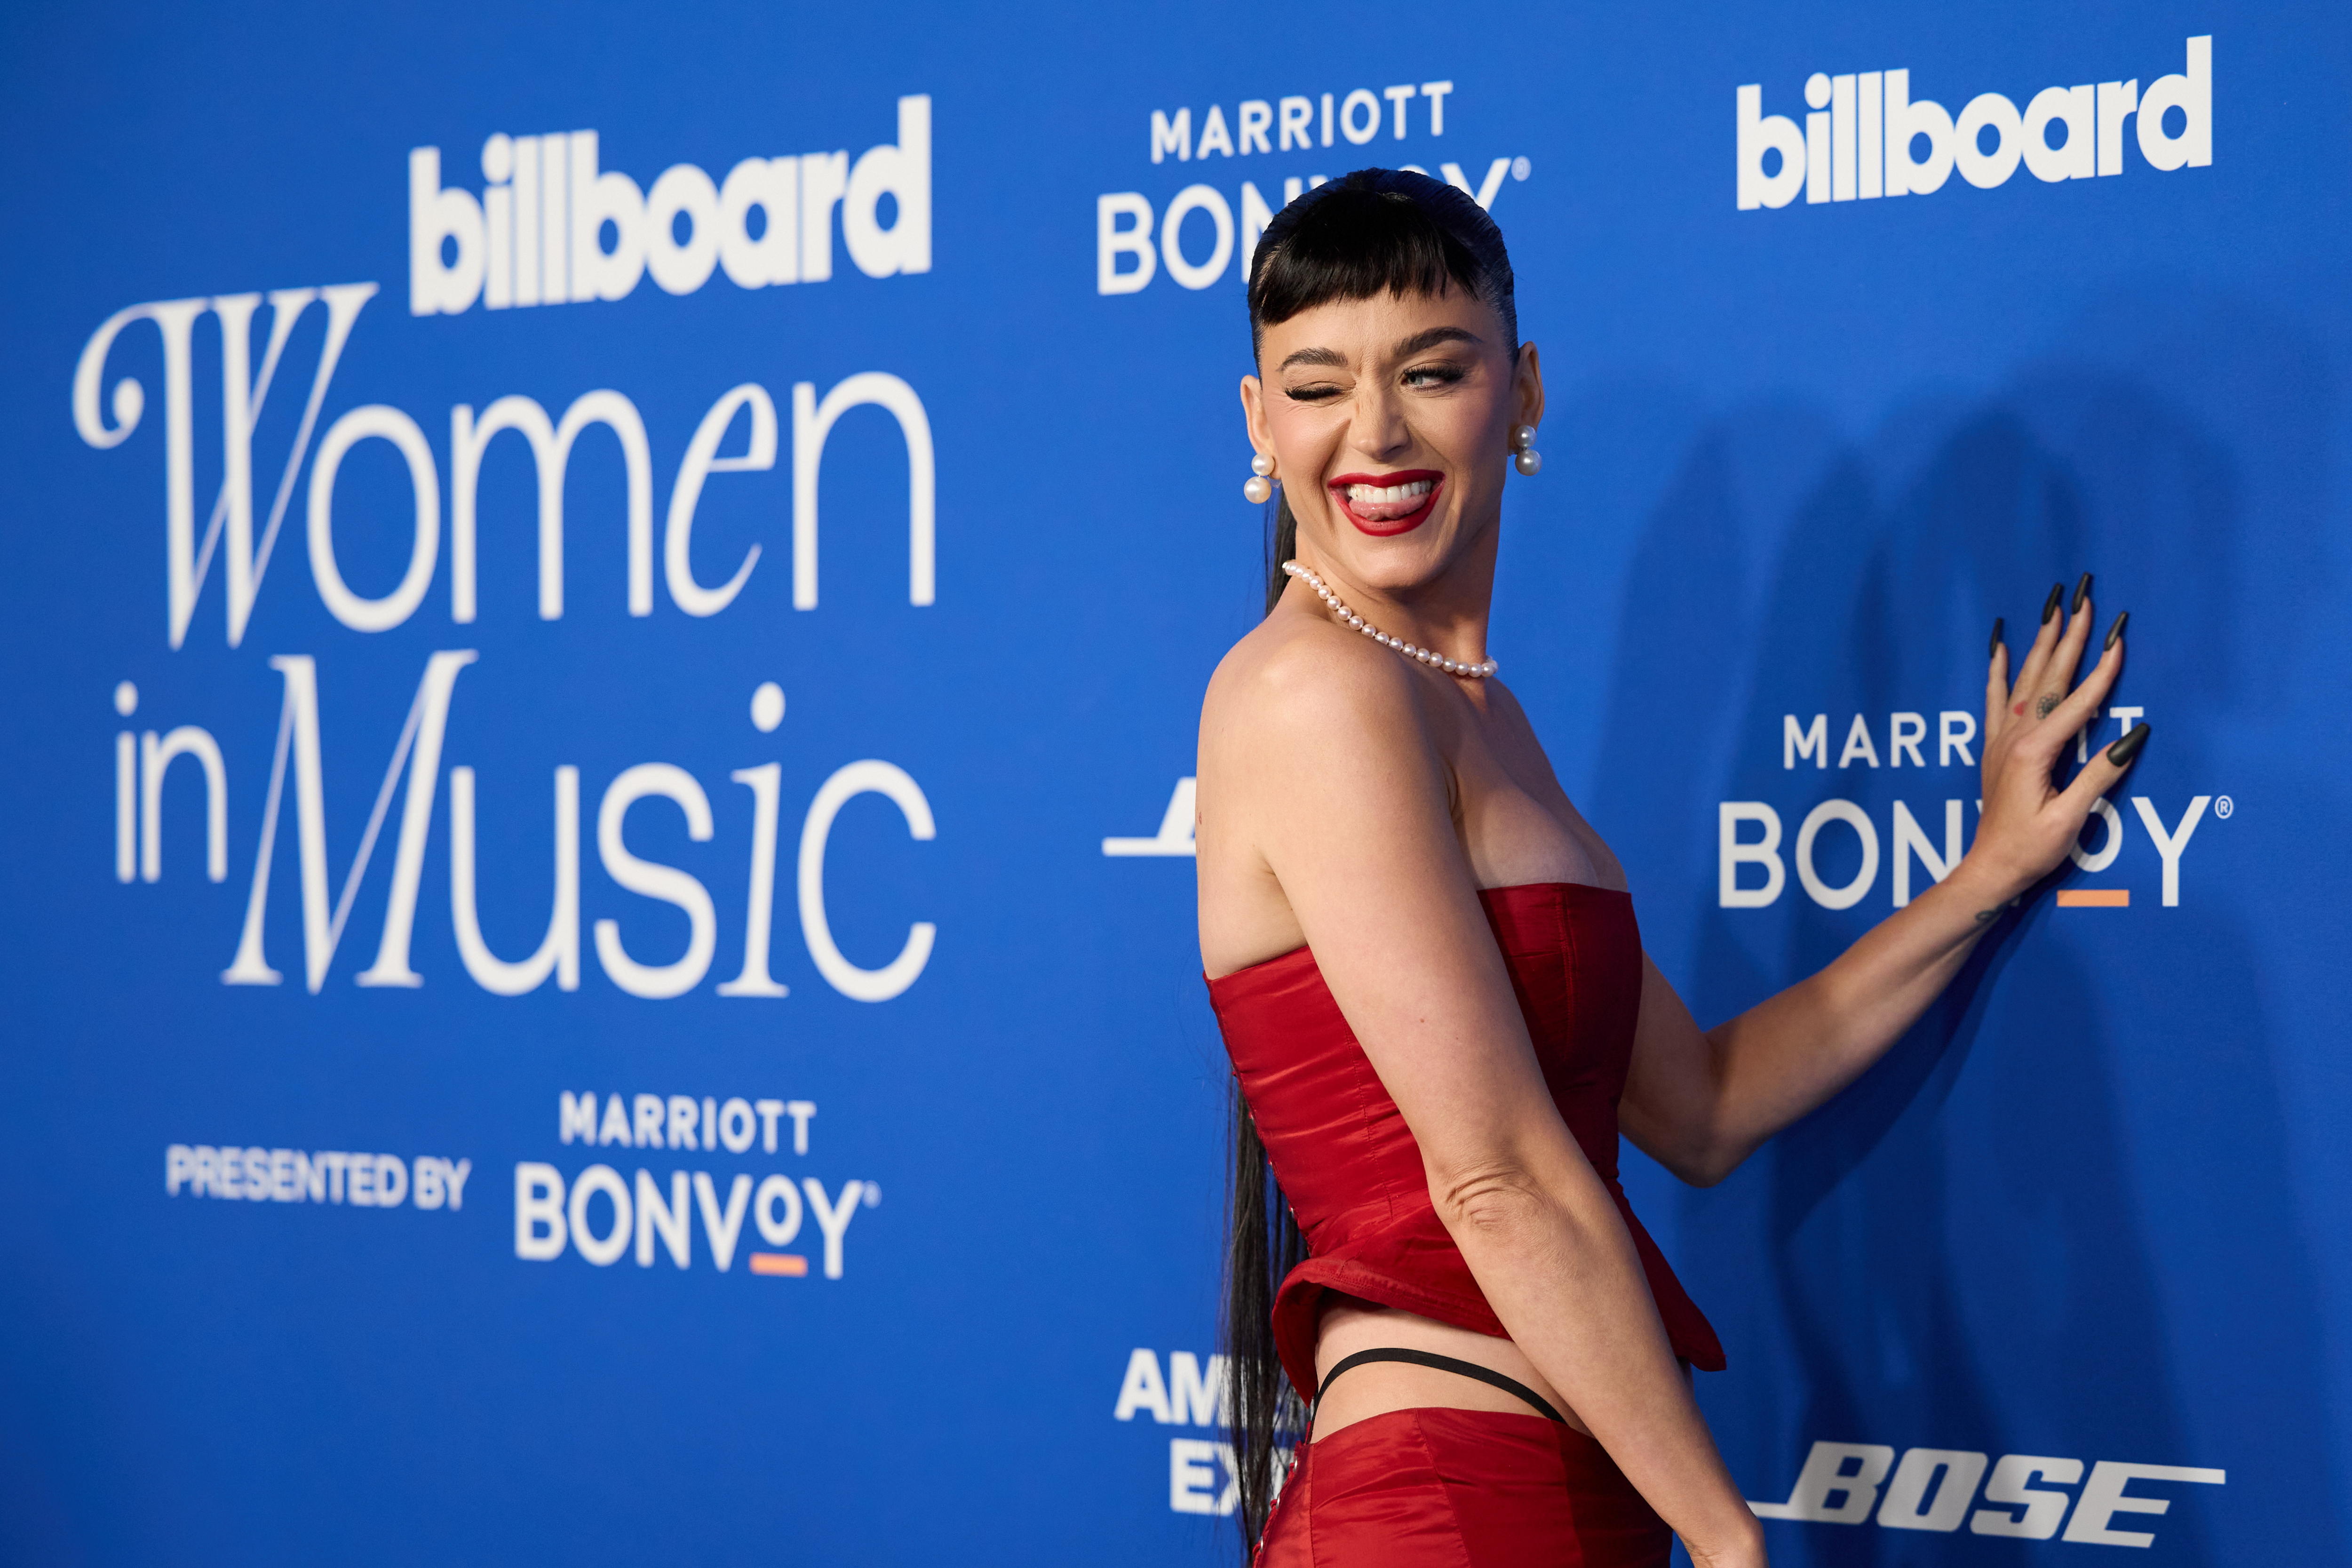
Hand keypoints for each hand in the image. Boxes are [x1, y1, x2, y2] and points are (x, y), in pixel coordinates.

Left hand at [1966, 576, 2143, 904]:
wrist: (1990, 868)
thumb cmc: (2032, 850)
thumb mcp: (2071, 818)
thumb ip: (2100, 775)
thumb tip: (2133, 736)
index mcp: (2035, 752)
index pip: (2077, 702)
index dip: (2102, 670)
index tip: (2118, 636)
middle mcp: (2014, 738)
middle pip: (2048, 677)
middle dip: (2069, 636)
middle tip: (2084, 598)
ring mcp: (2001, 740)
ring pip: (2024, 678)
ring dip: (2041, 641)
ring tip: (2052, 607)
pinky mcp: (1995, 747)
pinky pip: (1995, 697)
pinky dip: (1998, 667)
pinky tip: (2001, 645)